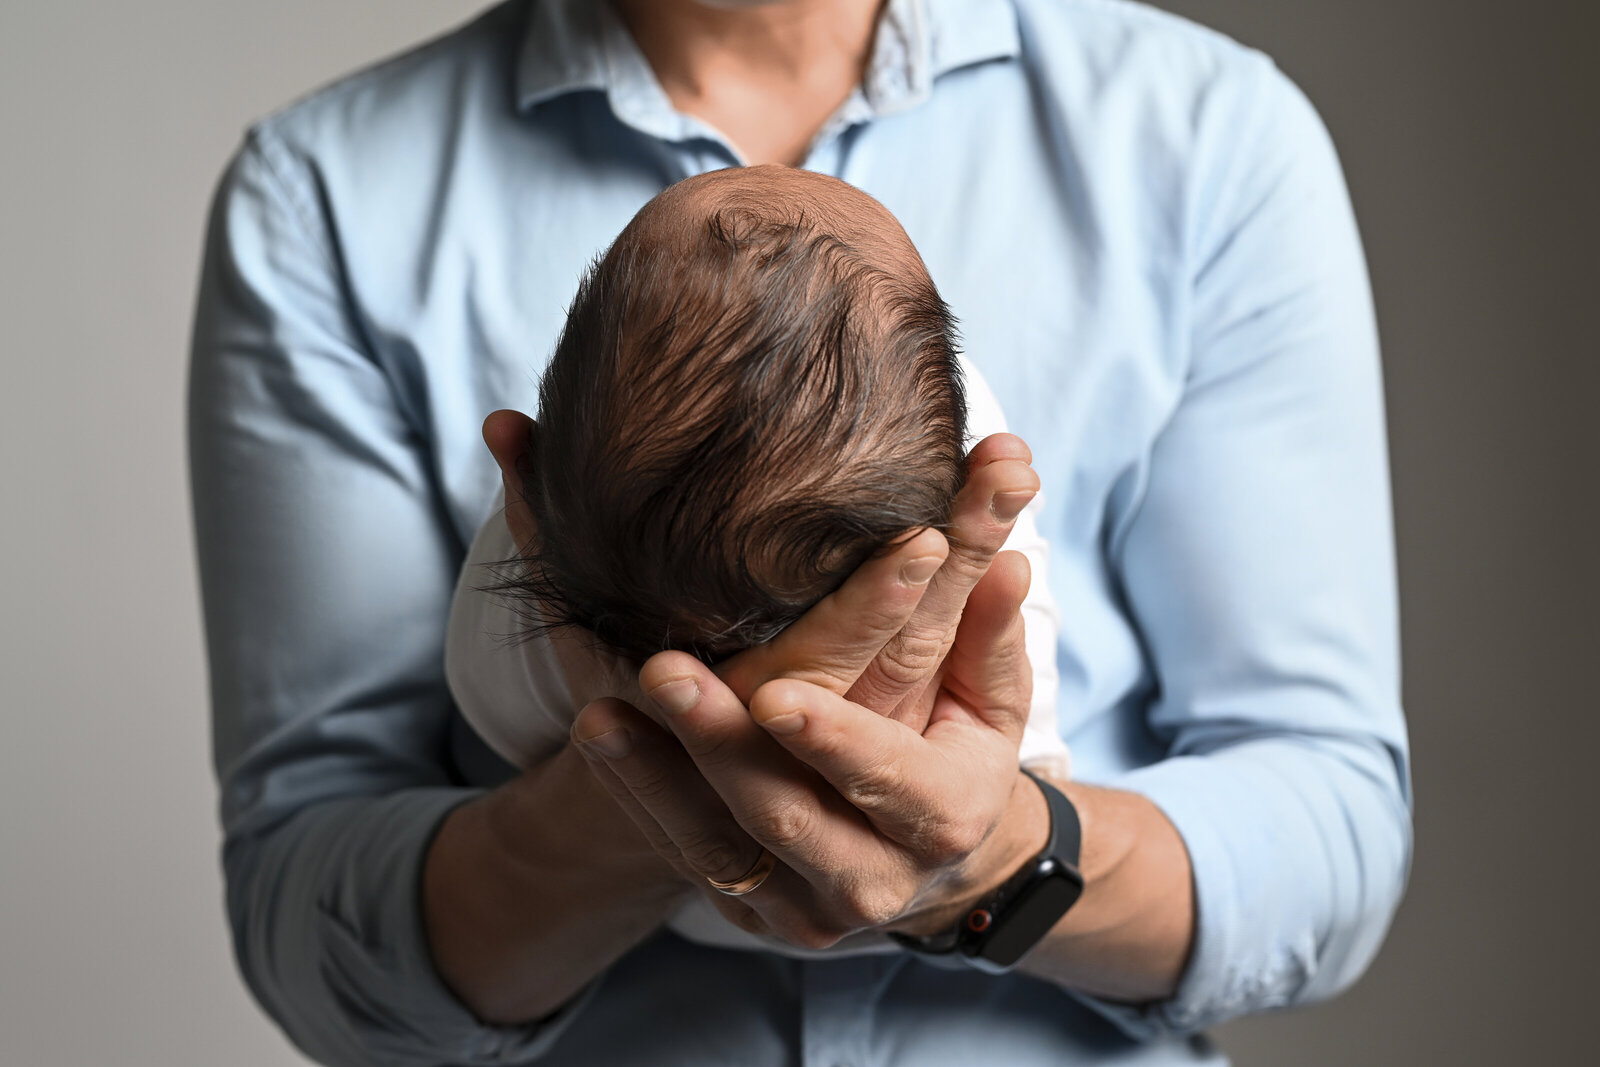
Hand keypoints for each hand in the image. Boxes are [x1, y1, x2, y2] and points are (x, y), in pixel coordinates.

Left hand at [569, 434, 1048, 944]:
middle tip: (663, 673)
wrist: (923, 855)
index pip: (888, 778)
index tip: (776, 696)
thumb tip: (1012, 545)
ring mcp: (800, 904)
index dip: (835, 741)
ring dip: (652, 776)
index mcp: (942, 818)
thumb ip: (991, 620)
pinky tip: (598, 731)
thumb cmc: (956, 749)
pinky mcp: (745, 903)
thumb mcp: (989, 695)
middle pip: (784, 816)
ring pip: (716, 846)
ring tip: (600, 710)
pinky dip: (635, 794)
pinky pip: (680, 852)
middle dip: (720, 747)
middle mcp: (871, 878)